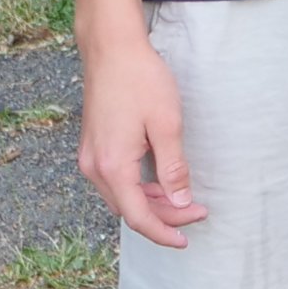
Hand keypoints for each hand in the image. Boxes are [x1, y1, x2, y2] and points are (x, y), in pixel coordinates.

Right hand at [78, 31, 204, 248]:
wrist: (111, 49)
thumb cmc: (141, 80)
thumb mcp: (167, 124)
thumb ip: (173, 167)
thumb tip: (180, 203)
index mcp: (113, 166)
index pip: (138, 217)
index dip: (163, 233)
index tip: (187, 239)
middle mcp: (94, 168)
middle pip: (129, 210)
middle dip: (163, 217)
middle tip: (197, 211)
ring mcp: (89, 158)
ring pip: (121, 197)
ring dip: (151, 203)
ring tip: (183, 199)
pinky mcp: (92, 147)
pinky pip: (115, 181)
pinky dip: (138, 188)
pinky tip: (160, 182)